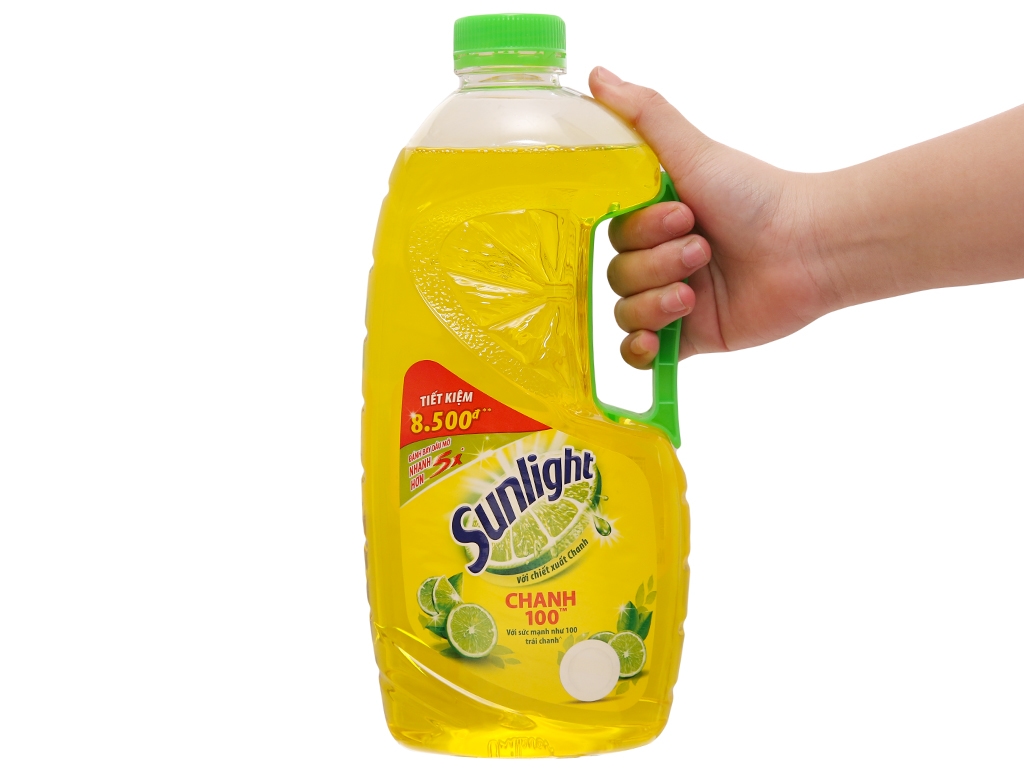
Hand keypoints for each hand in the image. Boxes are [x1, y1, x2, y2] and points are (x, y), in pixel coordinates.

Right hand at [590, 67, 833, 366]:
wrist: (807, 247)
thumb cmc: (756, 195)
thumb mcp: (692, 150)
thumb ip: (643, 115)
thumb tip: (596, 75)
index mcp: (658, 220)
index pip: (614, 234)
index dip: (639, 231)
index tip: (682, 214)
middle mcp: (662, 259)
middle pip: (618, 274)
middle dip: (657, 264)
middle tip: (703, 249)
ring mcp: (673, 300)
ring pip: (627, 311)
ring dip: (657, 301)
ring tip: (697, 291)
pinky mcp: (690, 339)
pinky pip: (640, 353)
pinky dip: (640, 349)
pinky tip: (656, 341)